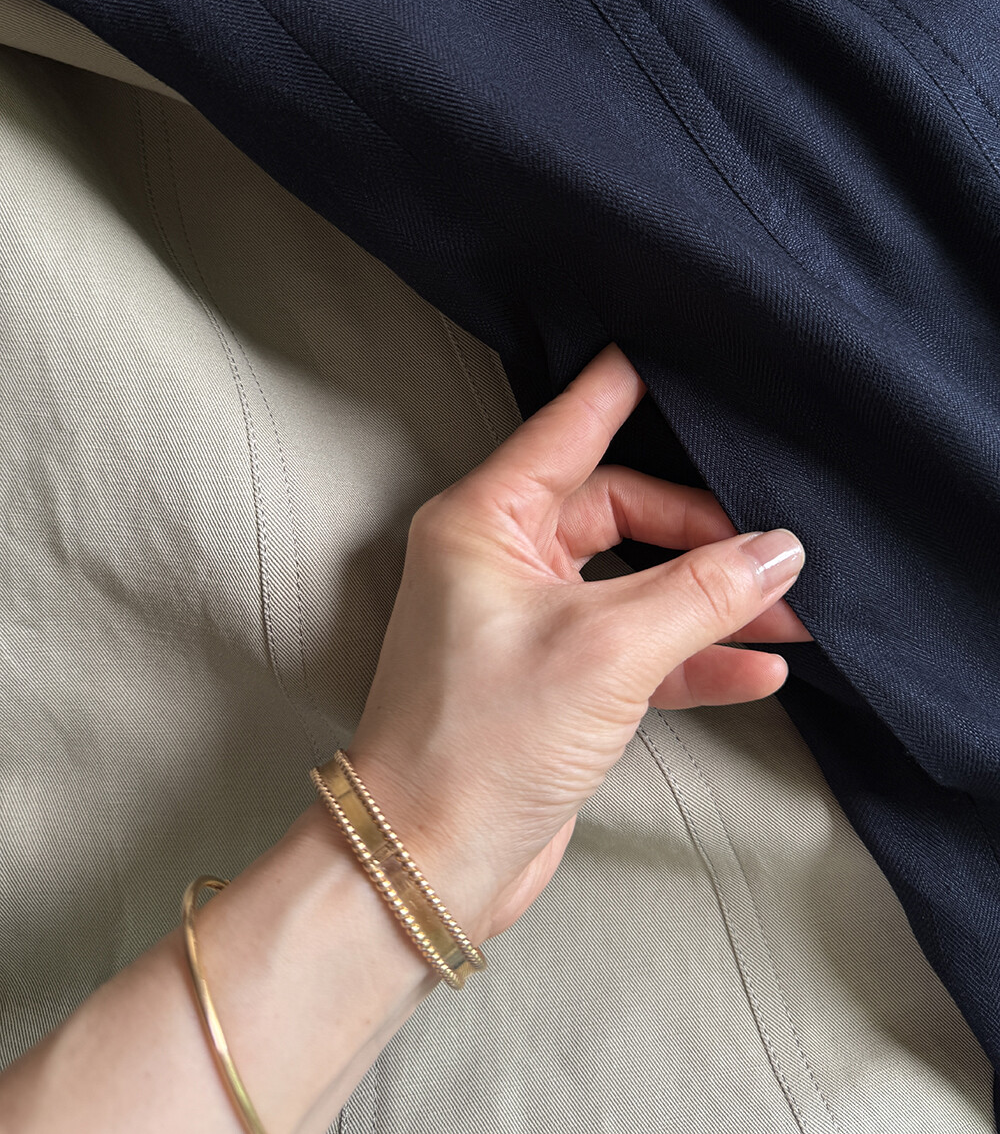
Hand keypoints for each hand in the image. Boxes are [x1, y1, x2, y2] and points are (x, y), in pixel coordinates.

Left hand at [346, 342, 808, 941]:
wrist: (430, 862)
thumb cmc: (479, 743)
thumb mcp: (607, 650)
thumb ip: (700, 593)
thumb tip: (776, 553)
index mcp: (484, 523)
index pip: (567, 431)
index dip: (620, 393)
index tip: (664, 357)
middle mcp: (500, 562)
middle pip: (618, 512)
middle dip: (699, 532)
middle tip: (768, 546)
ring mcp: (528, 623)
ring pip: (635, 583)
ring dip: (708, 599)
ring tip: (787, 612)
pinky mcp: (553, 683)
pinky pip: (636, 647)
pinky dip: (692, 656)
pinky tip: (755, 667)